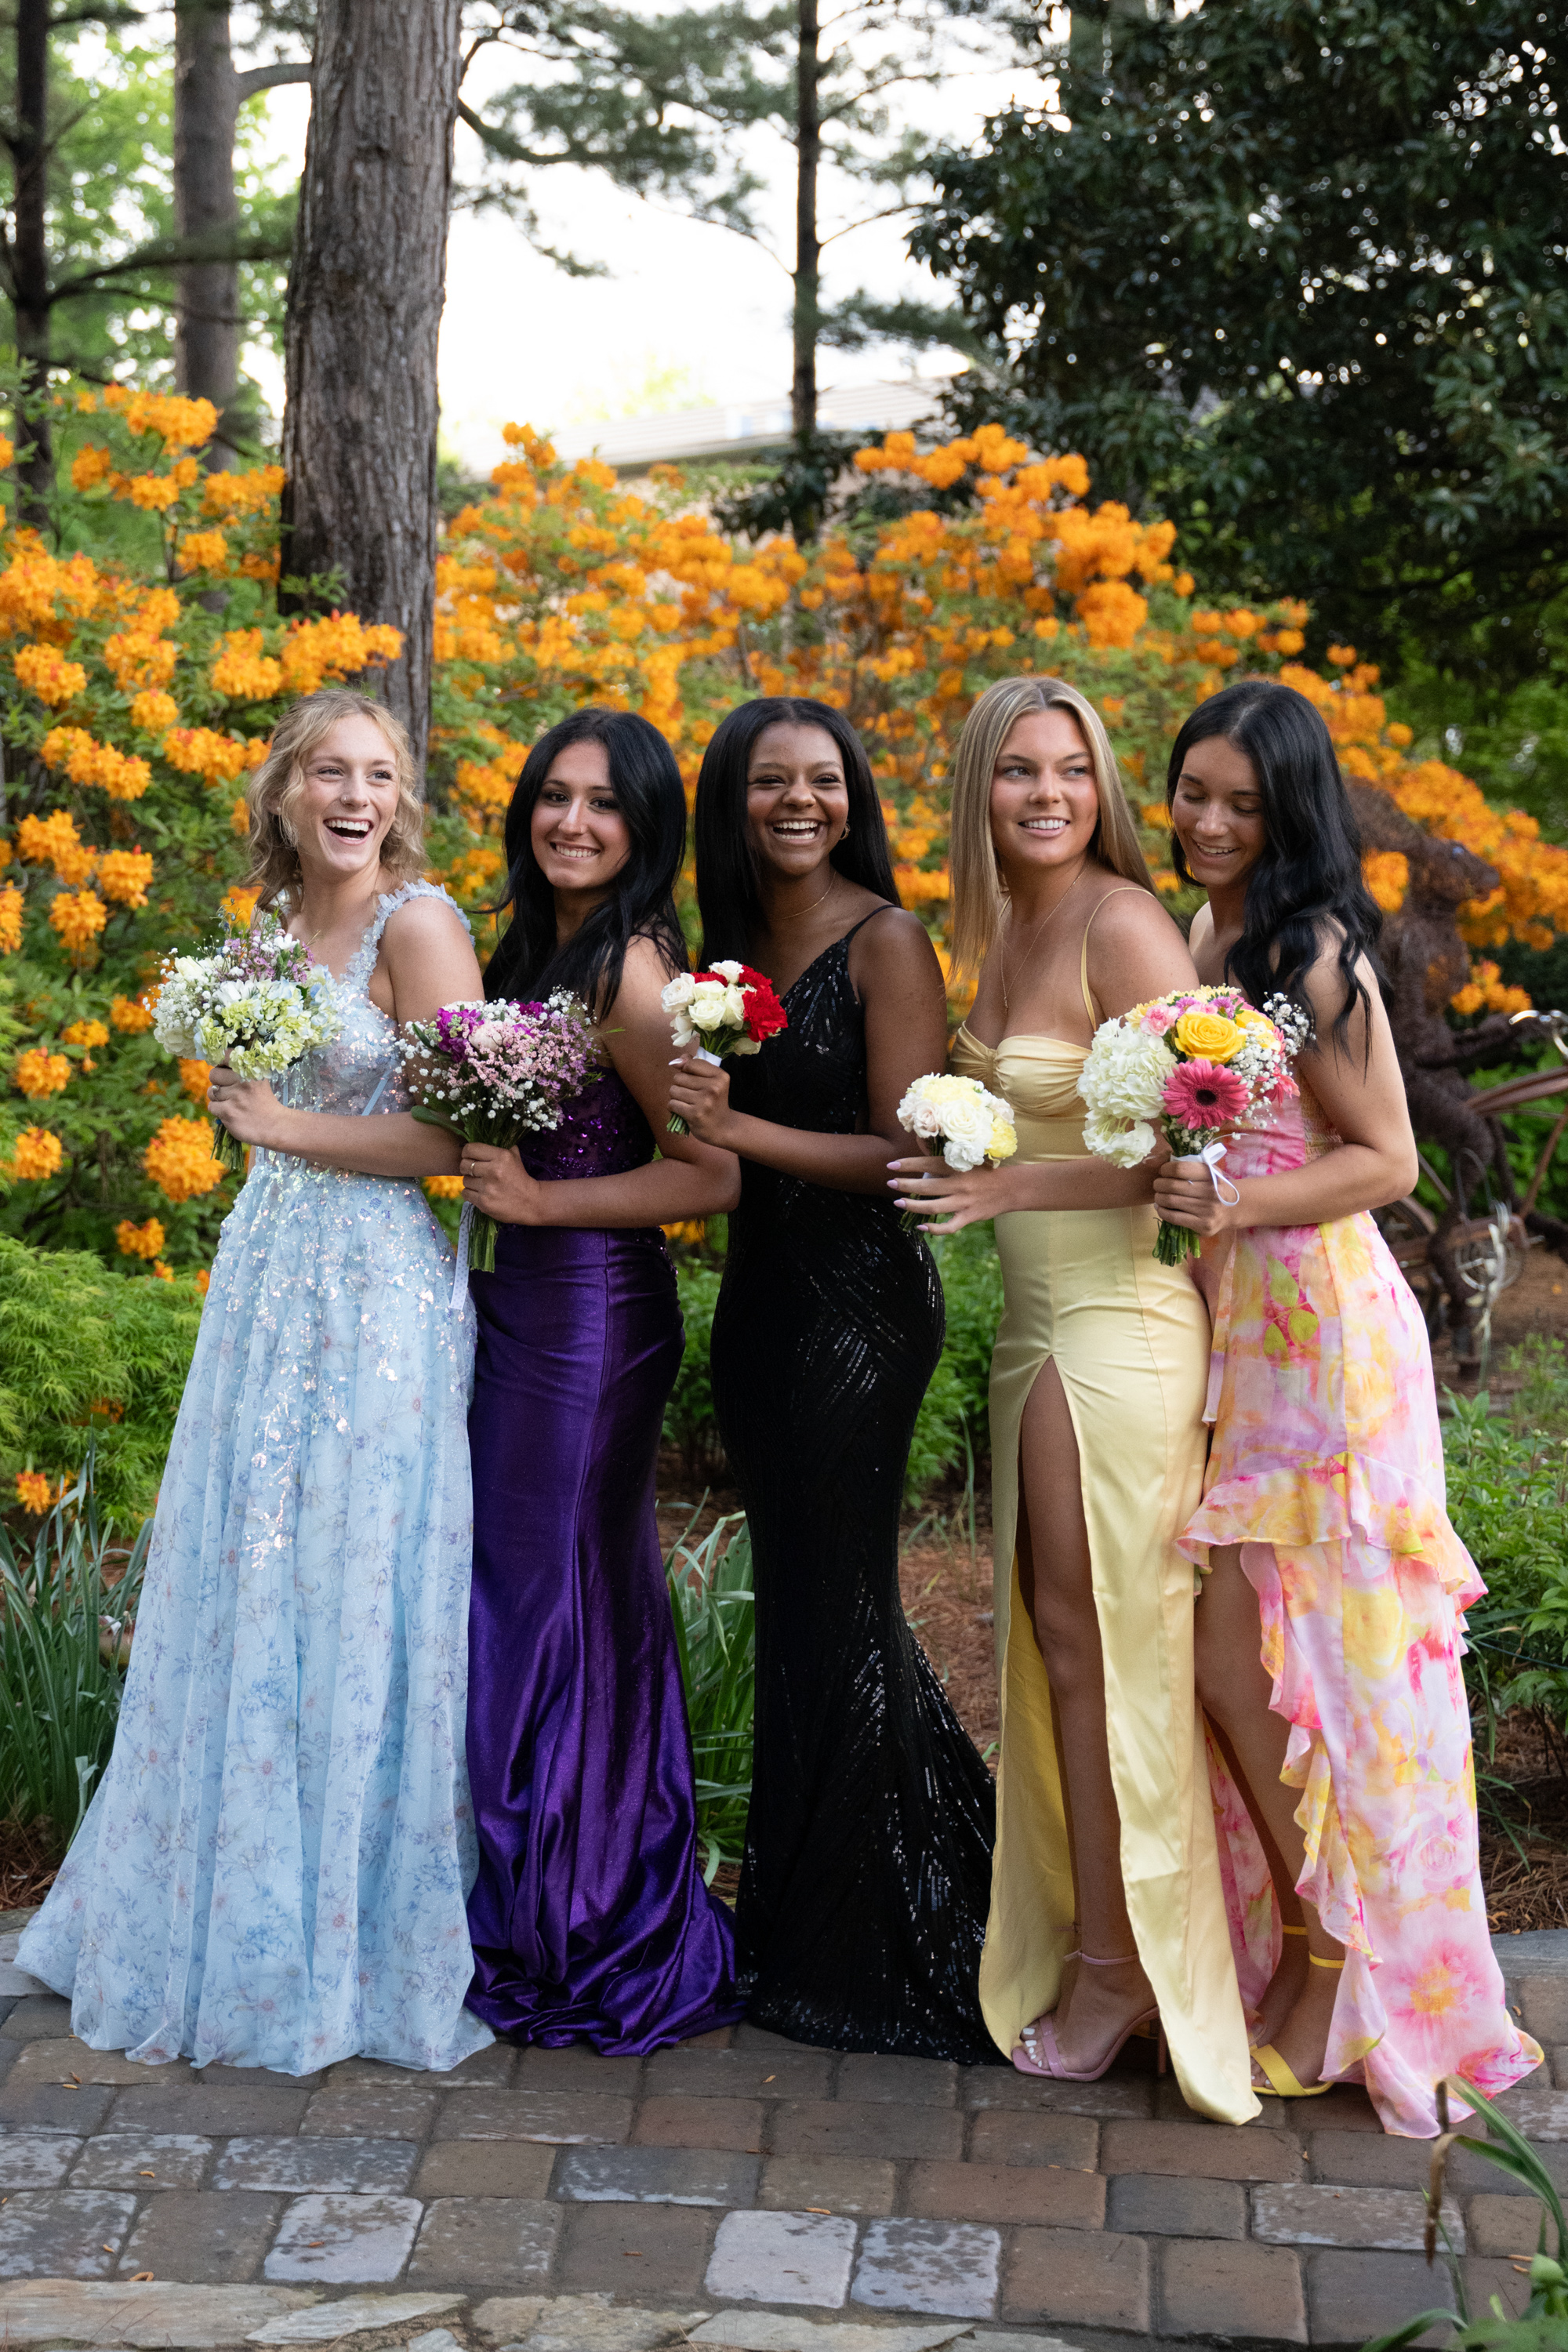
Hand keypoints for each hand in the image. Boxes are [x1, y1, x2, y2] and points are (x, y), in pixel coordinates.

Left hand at [207, 1063, 283, 1147]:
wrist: (275, 1126)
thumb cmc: (266, 1103)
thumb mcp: (260, 1081)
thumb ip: (243, 1071)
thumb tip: (220, 1065)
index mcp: (251, 1070)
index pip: (226, 1056)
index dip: (221, 1062)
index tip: (223, 1068)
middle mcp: (243, 1081)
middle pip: (214, 1074)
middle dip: (218, 1083)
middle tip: (229, 1091)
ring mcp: (235, 1097)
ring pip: (211, 1092)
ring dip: (218, 1099)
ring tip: (231, 1103)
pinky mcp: (228, 1112)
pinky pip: (212, 1107)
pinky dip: (219, 1111)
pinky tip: (231, 1113)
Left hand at [461, 1139, 545, 1225]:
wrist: (531, 1202)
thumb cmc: (520, 1178)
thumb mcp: (515, 1157)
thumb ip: (500, 1147)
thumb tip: (484, 1142)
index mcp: (501, 1156)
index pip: (470, 1149)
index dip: (467, 1153)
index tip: (470, 1157)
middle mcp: (493, 1170)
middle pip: (464, 1165)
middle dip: (467, 1168)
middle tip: (475, 1172)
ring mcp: (488, 1188)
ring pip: (465, 1180)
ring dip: (471, 1182)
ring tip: (481, 1184)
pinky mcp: (484, 1202)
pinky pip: (465, 1193)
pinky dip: (471, 1193)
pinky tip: (480, 1193)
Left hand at [667, 1053, 740, 1147]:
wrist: (722, 1127)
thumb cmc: (714, 1101)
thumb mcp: (712, 1081)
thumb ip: (695, 1066)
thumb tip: (676, 1061)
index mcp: (720, 1076)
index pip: (691, 1064)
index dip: (684, 1069)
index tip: (688, 1077)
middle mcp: (714, 1087)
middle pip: (679, 1077)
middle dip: (680, 1085)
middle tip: (690, 1094)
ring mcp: (704, 1101)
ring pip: (673, 1090)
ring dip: (675, 1097)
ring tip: (686, 1102)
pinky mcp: (695, 1114)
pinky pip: (672, 1104)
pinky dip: (673, 1107)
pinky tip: (682, 1110)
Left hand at [887, 1152, 1002, 1235]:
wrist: (1011, 1188)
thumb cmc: (986, 1171)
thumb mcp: (968, 1161)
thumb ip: (948, 1163)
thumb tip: (922, 1164)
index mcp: (958, 1166)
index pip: (928, 1164)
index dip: (908, 1164)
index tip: (891, 1165)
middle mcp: (959, 1184)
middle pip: (926, 1187)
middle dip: (905, 1185)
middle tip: (890, 1183)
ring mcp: (964, 1202)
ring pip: (933, 1207)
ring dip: (912, 1206)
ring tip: (897, 1203)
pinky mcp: (969, 1216)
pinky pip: (949, 1227)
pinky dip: (934, 1229)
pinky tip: (921, 1227)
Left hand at [1152, 1154, 1240, 1237]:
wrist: (1234, 1209)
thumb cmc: (1215, 1187)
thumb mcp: (1209, 1171)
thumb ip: (1189, 1165)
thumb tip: (1157, 1162)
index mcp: (1211, 1174)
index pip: (1180, 1169)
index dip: (1166, 1169)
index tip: (1163, 1171)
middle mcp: (1210, 1191)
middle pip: (1172, 1186)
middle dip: (1159, 1184)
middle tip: (1157, 1184)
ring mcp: (1207, 1209)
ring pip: (1170, 1201)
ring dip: (1159, 1198)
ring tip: (1159, 1196)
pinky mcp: (1203, 1225)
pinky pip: (1174, 1217)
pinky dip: (1162, 1211)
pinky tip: (1161, 1207)